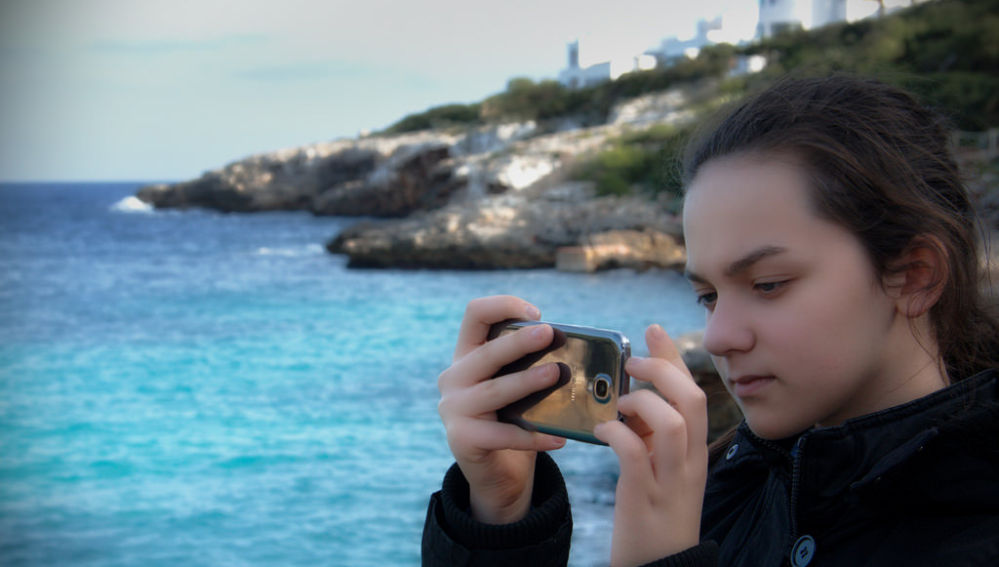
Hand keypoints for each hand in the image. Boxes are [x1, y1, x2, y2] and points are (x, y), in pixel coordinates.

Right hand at [437, 296, 567, 523]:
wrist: (496, 473)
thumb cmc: (513, 419)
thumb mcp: (515, 386)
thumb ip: (529, 364)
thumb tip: (575, 349)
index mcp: (467, 355)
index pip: (475, 315)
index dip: (503, 305)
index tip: (536, 313)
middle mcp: (453, 378)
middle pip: (486, 353)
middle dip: (519, 342)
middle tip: (550, 334)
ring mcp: (453, 409)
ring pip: (494, 391)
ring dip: (526, 381)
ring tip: (556, 375)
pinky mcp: (462, 439)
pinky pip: (503, 435)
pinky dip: (534, 437)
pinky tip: (559, 439)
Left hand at [594, 324, 708, 566]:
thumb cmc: (653, 516)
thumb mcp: (660, 470)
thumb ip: (652, 437)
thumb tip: (630, 399)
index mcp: (694, 452)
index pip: (694, 394)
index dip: (673, 359)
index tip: (651, 331)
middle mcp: (690, 463)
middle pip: (694, 400)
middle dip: (664, 370)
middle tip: (631, 363)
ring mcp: (671, 481)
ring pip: (675, 424)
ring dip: (645, 402)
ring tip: (619, 403)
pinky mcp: (645, 498)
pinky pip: (636, 455)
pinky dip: (618, 435)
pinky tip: (601, 433)